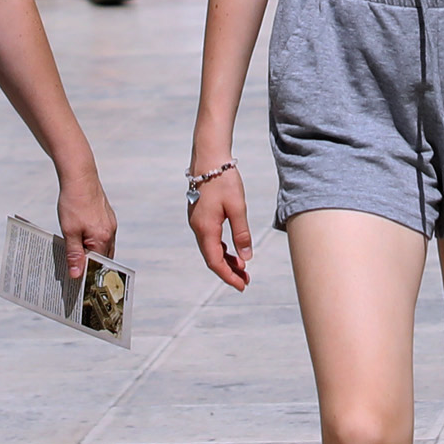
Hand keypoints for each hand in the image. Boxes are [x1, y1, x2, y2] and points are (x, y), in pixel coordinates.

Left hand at [57, 172, 117, 285]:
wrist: (79, 177)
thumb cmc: (74, 202)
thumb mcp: (69, 231)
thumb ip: (74, 254)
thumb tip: (76, 274)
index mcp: (103, 238)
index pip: (98, 265)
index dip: (88, 274)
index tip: (77, 281)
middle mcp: (110, 232)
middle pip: (102, 257)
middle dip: (91, 265)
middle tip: (75, 271)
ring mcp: (110, 224)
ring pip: (103, 246)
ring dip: (91, 253)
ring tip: (76, 255)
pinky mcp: (107, 217)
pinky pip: (102, 236)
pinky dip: (93, 241)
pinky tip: (81, 239)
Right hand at [185, 150, 250, 291]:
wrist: (209, 158)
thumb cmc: (223, 181)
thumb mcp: (237, 208)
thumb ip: (241, 234)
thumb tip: (246, 258)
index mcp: (206, 229)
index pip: (215, 261)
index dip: (228, 276)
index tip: (242, 285)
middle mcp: (198, 228)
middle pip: (212, 257)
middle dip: (229, 271)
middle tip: (246, 280)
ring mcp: (197, 222)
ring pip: (210, 249)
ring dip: (226, 260)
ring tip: (242, 268)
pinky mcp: (200, 215)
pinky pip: (210, 239)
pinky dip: (221, 248)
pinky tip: (232, 250)